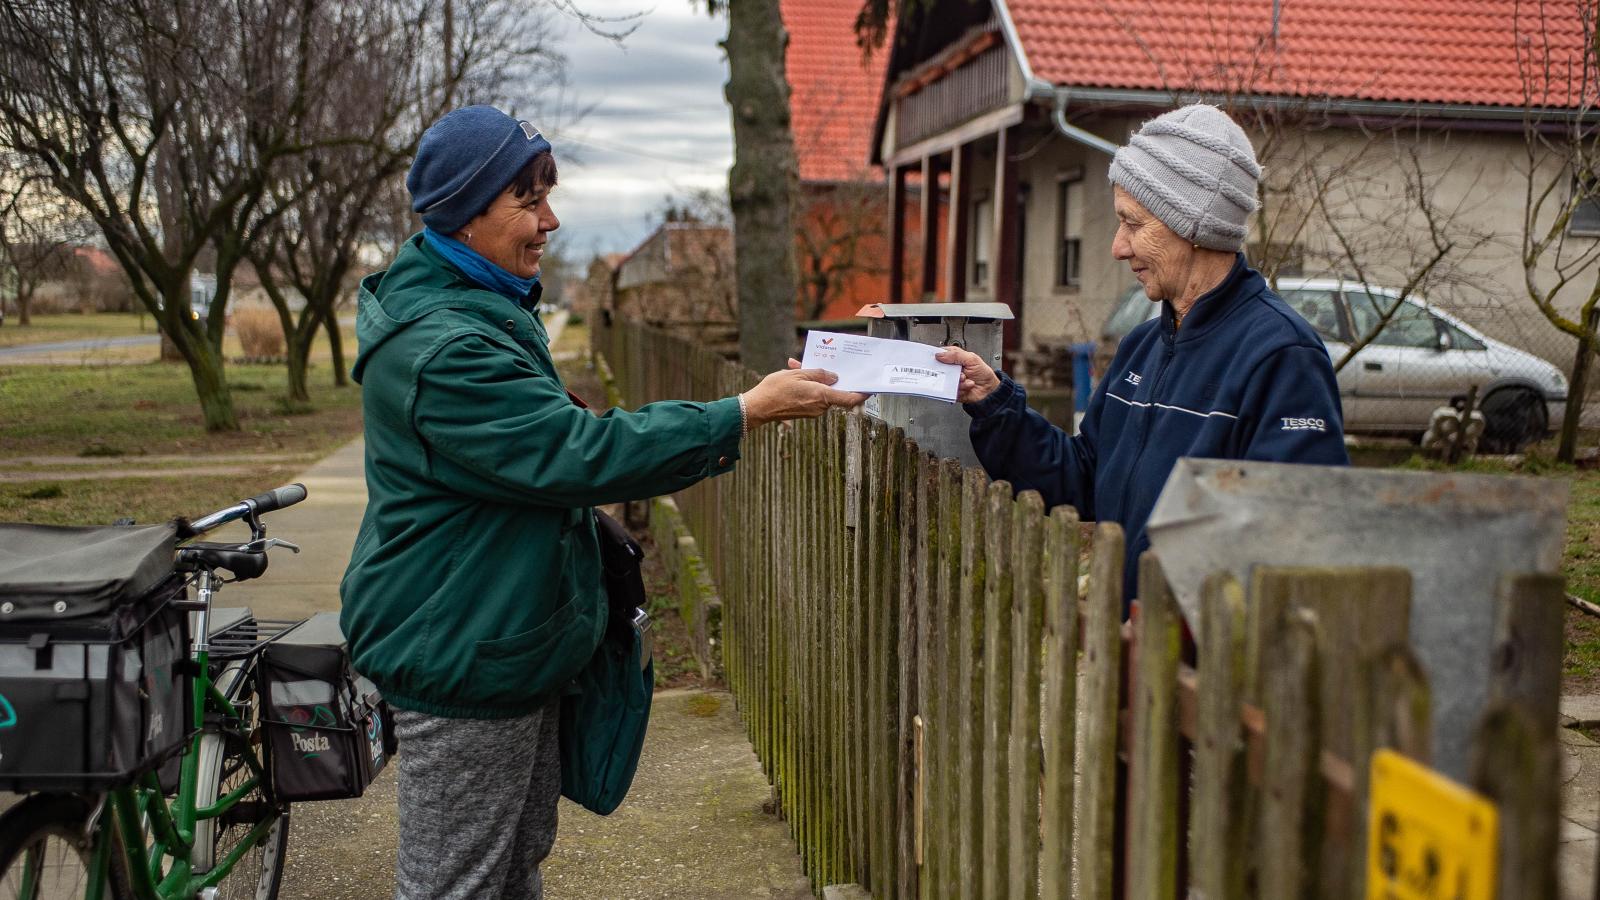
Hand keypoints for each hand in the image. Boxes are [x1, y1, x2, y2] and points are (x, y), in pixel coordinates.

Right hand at [742, 361, 867, 427]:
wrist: (757, 407)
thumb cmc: (775, 390)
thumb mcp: (797, 374)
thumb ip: (818, 373)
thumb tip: (833, 377)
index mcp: (821, 396)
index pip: (849, 398)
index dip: (862, 393)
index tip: (870, 388)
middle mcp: (820, 406)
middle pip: (834, 392)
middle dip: (830, 377)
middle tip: (822, 362)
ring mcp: (812, 411)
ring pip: (822, 392)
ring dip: (814, 379)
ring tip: (796, 365)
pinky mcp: (805, 411)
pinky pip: (812, 396)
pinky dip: (807, 385)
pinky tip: (793, 373)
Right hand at [934, 346, 999, 402]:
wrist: (988, 390)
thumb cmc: (983, 374)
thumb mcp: (972, 359)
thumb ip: (956, 355)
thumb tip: (940, 354)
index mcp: (956, 358)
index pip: (942, 354)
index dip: (937, 356)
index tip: (937, 359)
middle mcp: (952, 369)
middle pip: (940, 368)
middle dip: (948, 371)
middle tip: (957, 371)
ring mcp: (952, 379)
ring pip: (945, 380)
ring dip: (957, 380)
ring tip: (966, 379)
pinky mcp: (952, 389)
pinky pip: (949, 389)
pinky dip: (960, 388)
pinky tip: (967, 385)